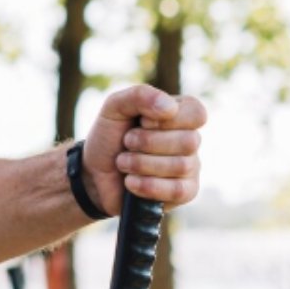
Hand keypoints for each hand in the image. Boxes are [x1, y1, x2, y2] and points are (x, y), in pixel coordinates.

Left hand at [82, 84, 204, 215]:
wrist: (93, 173)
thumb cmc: (109, 136)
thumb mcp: (115, 107)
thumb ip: (140, 95)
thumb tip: (170, 108)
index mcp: (179, 114)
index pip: (196, 113)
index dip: (167, 119)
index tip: (142, 121)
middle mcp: (190, 140)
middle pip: (189, 141)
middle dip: (147, 142)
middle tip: (126, 142)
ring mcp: (190, 167)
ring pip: (181, 166)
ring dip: (140, 163)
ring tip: (123, 162)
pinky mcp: (185, 193)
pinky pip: (178, 191)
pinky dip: (147, 185)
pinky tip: (130, 181)